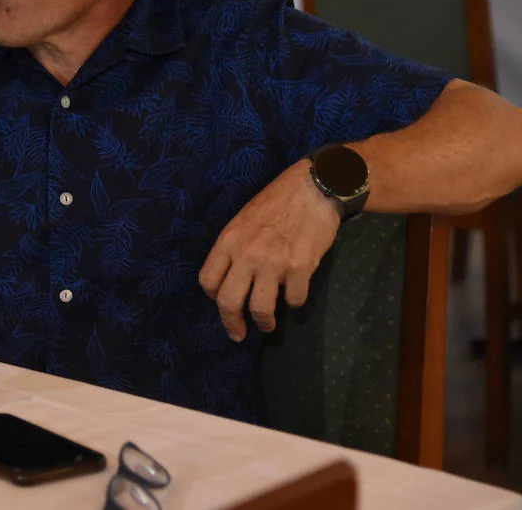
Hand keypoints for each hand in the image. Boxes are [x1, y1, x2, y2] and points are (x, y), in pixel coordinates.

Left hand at [198, 160, 340, 341]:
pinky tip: (294, 295)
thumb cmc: (277, 201)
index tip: (221, 302)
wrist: (313, 187)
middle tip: (237, 334)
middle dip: (231, 324)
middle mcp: (246, 254)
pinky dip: (294, 302)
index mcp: (229, 240)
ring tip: (267, 325)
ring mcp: (273, 263)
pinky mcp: (300, 269)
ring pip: (260, 308)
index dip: (213, 297)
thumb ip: (235, 247)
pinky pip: (294, 300)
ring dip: (264, 322)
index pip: (208, 280)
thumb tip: (232, 276)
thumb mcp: (244, 219)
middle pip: (228, 301)